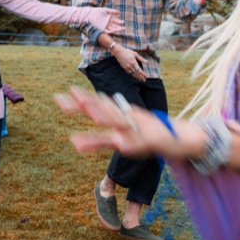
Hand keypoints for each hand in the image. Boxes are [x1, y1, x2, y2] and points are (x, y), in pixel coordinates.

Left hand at [55, 87, 200, 159]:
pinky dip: (127, 144)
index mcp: (119, 114)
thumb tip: (76, 143)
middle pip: (103, 109)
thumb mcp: (118, 138)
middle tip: (70, 96)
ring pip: (118, 121)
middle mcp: (125, 118)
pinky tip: (122, 146)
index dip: (82, 98)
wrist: (173, 138)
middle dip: (87, 103)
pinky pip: (132, 145)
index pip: (98, 103)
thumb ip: (98, 141)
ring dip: (107, 116)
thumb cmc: (142, 135)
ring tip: (93, 115)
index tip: (66, 93)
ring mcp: (133, 129)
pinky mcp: (143, 143)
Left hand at [99, 9, 124, 34]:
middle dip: (120, 27)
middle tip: (124, 28)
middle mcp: (109, 23)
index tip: (123, 22)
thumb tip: (119, 12)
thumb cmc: (98, 11)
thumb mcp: (106, 10)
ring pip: (112, 29)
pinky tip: (113, 31)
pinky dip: (110, 31)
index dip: (120, 22)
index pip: (116, 21)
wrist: (90, 14)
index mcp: (110, 19)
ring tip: (120, 30)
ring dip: (116, 30)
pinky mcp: (102, 29)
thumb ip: (112, 11)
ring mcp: (105, 26)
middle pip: (115, 26)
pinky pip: (106, 31)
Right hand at [113, 45, 147, 80]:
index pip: (140, 71)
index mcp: (134, 63)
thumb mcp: (135, 54)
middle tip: (144, 80)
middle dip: (141, 77)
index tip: (146, 77)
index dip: (143, 74)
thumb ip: (141, 58)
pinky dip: (132, 75)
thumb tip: (146, 62)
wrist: (118, 52)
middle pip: (137, 74)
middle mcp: (130, 66)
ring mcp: (127, 67)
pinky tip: (134, 76)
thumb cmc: (127, 52)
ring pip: (133, 74)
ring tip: (140, 79)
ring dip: (137, 77)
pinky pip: (129, 73)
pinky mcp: (124, 68)